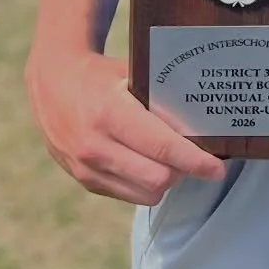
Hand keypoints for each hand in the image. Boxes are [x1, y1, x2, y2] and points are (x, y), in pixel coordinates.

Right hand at [24, 49, 224, 204]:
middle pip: (157, 178)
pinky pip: (126, 194)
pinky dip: (145, 184)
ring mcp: (86, 168)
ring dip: (166, 181)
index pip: (163, 148)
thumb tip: (204, 118)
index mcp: (110, 114)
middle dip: (185, 171)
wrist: (52, 83)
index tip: (216, 168)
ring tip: (177, 160)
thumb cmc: (101, 74)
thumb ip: (161, 98)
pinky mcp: (83, 180)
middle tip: (202, 159)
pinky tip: (152, 164)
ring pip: (144, 193)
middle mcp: (95, 147)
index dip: (195, 161)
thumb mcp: (131, 75)